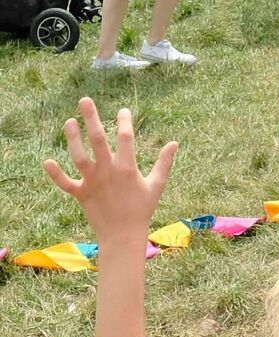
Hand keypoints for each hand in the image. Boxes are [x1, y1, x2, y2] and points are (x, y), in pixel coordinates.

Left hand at [43, 98, 177, 240]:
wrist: (123, 236)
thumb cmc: (142, 209)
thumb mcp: (157, 185)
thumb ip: (164, 162)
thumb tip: (174, 143)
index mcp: (127, 167)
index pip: (125, 137)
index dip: (124, 121)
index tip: (122, 110)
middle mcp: (108, 171)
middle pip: (98, 140)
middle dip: (90, 118)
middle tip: (84, 100)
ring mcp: (92, 182)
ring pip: (79, 156)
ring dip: (72, 139)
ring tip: (68, 122)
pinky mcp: (81, 194)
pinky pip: (65, 183)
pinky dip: (55, 174)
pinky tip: (46, 161)